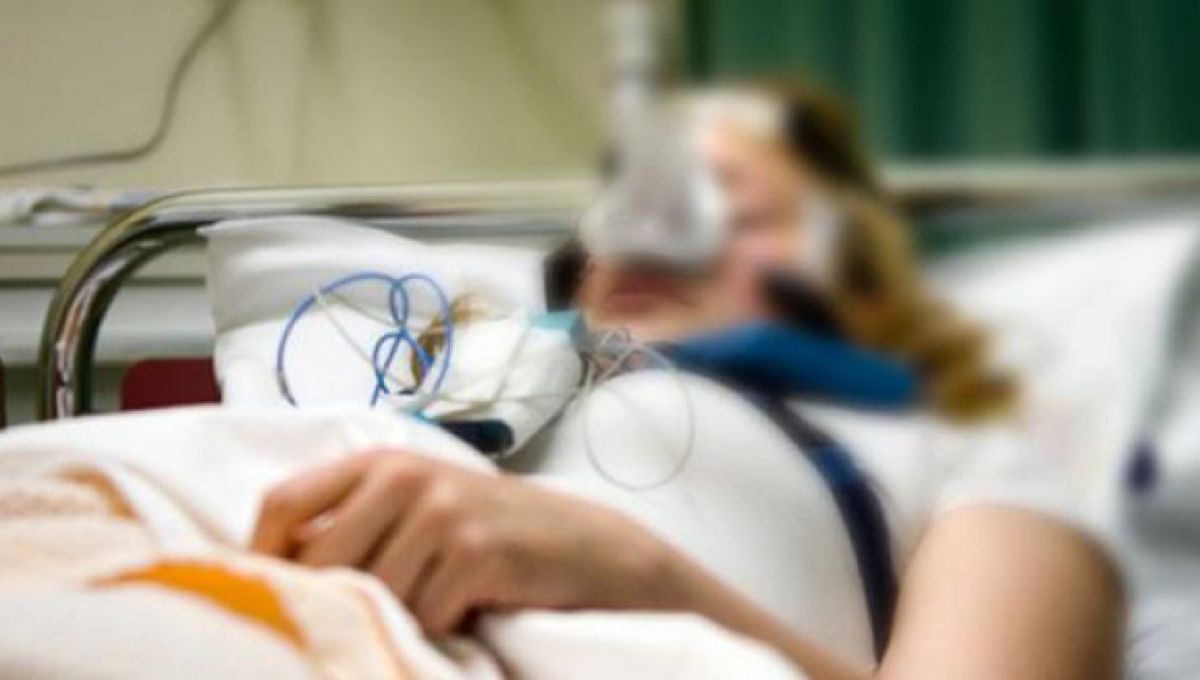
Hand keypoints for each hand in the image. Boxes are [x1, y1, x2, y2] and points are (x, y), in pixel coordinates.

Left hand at [252, 450, 678, 634]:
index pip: (281, 504)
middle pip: (318, 561)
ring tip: (433, 605)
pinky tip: (467, 611)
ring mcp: (440, 512)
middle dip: (336, 601)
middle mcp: (403, 477)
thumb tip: (272, 569)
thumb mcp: (417, 507)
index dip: (262, 556)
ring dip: (398, 616)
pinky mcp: (474, 551)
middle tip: (368, 615)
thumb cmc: (489, 532)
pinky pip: (424, 614)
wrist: (583, 545)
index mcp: (378, 462)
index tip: (270, 595)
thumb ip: (355, 521)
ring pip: (372, 594)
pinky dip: (439, 629)